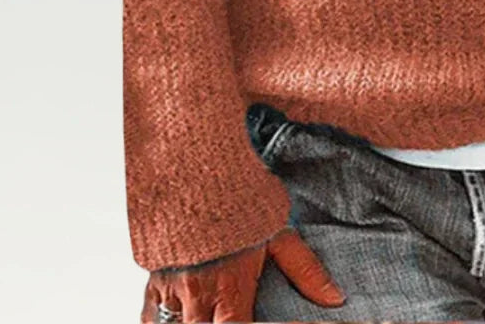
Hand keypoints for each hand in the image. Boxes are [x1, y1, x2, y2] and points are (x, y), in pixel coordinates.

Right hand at [140, 226, 345, 322]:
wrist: (198, 176)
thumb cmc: (241, 206)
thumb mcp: (279, 235)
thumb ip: (305, 271)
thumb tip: (336, 299)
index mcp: (228, 291)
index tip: (254, 321)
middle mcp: (196, 300)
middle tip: (231, 314)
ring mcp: (169, 296)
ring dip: (192, 323)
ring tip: (212, 310)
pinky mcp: (151, 289)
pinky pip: (149, 322)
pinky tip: (180, 318)